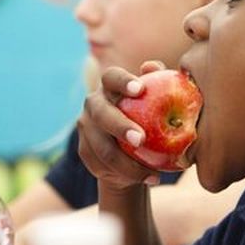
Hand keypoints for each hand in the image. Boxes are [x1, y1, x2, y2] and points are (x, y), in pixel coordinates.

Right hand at [77, 62, 164, 191]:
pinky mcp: (85, 151)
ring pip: (102, 148)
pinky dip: (126, 175)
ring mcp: (86, 128)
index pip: (112, 77)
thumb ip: (159, 81)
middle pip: (102, 114)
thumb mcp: (158, 99)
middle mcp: (94, 104)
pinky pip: (103, 166)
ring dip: (128, 163)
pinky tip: (148, 178)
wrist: (131, 147)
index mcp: (110, 86)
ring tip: (154, 173)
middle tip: (140, 139)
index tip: (140, 89)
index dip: (123, 81)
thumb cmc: (150, 115)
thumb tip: (152, 66)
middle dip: (120, 126)